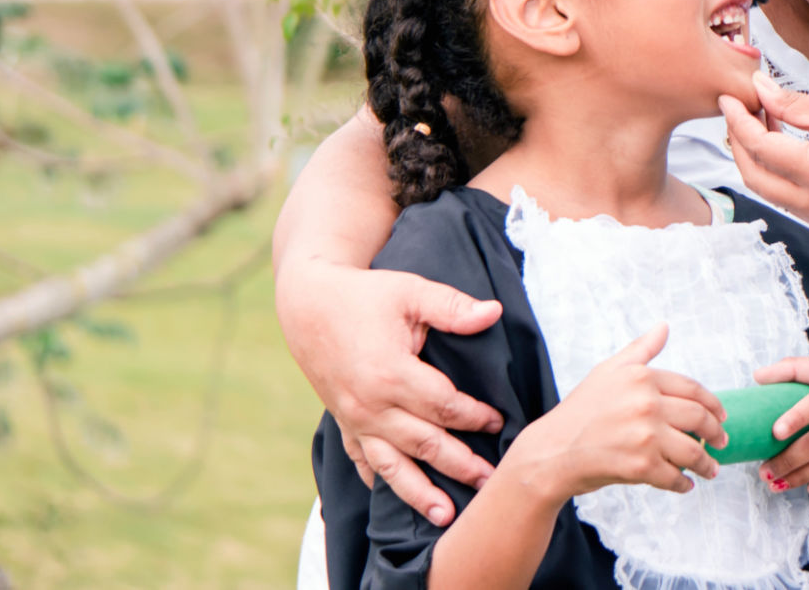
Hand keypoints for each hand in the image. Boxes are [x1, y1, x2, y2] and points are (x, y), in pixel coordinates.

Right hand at [275, 258, 504, 525]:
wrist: (308, 305)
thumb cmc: (365, 296)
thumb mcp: (411, 291)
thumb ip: (452, 307)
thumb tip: (494, 312)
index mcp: (390, 373)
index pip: (444, 406)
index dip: (474, 416)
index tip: (500, 423)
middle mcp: (371, 405)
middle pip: (424, 443)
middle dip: (459, 465)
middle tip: (490, 482)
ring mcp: (354, 419)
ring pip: (392, 465)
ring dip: (419, 492)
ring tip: (446, 516)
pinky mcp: (344, 422)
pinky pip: (362, 459)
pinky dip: (379, 479)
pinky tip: (394, 496)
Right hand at [504, 325, 729, 504]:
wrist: (551, 452)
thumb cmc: (579, 411)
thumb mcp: (608, 371)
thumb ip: (640, 350)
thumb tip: (664, 327)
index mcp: (642, 377)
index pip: (692, 389)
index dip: (713, 403)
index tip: (721, 415)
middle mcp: (646, 404)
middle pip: (699, 417)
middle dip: (716, 432)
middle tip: (722, 441)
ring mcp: (645, 436)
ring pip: (693, 450)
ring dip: (706, 462)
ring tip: (711, 468)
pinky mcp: (640, 467)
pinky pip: (674, 477)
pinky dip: (684, 484)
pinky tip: (686, 484)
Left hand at [718, 74, 808, 229]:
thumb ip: (794, 105)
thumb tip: (758, 90)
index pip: (759, 147)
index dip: (738, 120)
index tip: (729, 96)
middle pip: (753, 175)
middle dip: (739, 141)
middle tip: (739, 108)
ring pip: (767, 189)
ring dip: (756, 156)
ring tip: (763, 119)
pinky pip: (787, 197)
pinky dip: (776, 170)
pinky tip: (783, 141)